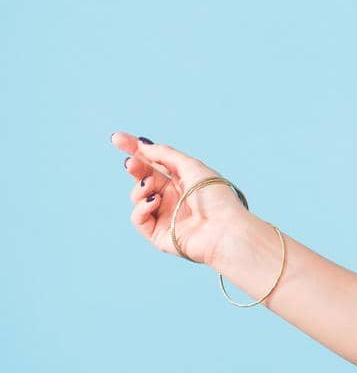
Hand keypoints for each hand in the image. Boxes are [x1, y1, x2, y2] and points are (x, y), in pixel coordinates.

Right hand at [110, 131, 251, 267]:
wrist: (223, 228)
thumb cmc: (214, 196)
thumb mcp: (191, 167)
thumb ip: (165, 155)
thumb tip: (142, 144)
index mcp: (184, 179)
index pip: (155, 162)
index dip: (136, 150)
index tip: (117, 138)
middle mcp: (173, 197)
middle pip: (144, 177)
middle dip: (135, 168)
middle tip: (130, 163)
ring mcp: (165, 215)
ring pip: (138, 197)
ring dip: (140, 188)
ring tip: (151, 186)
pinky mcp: (158, 234)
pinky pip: (138, 218)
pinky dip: (142, 207)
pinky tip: (154, 201)